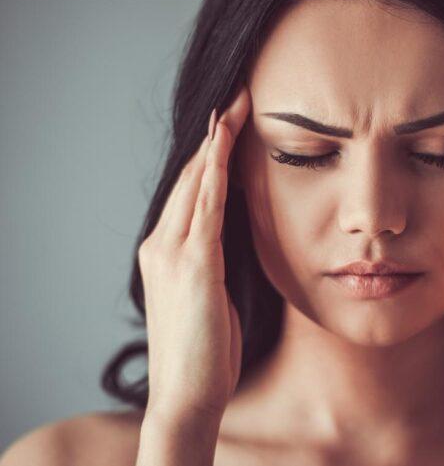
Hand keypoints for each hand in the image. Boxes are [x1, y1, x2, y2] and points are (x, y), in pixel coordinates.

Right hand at [138, 86, 251, 421]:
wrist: (187, 393)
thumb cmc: (205, 349)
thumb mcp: (210, 294)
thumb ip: (215, 259)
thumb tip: (234, 234)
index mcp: (166, 250)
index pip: (191, 189)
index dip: (210, 152)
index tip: (231, 120)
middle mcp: (161, 243)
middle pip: (191, 175)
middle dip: (214, 134)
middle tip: (238, 95)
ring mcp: (172, 252)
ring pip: (196, 182)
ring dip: (217, 140)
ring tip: (236, 104)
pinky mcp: (192, 265)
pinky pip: (206, 207)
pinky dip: (215, 171)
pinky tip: (225, 143)